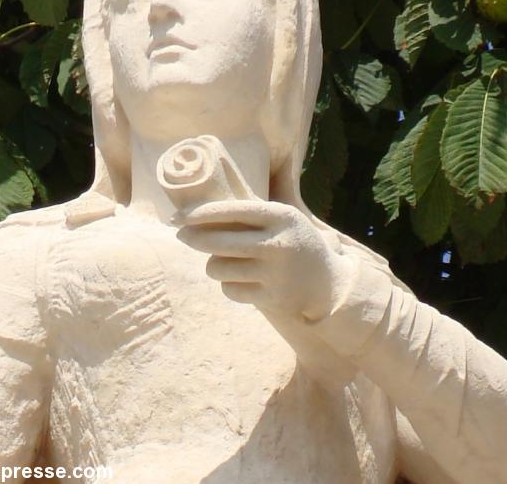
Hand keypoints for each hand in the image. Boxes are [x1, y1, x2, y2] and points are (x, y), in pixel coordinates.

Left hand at [176, 199, 353, 320]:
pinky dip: (228, 285)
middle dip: (192, 238)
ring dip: (213, 265)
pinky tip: (240, 279)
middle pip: (216, 241)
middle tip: (182, 235)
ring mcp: (275, 273)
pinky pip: (229, 290)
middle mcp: (277, 243)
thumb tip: (195, 209)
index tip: (177, 217)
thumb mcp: (281, 216)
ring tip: (223, 261)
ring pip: (217, 268)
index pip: (229, 211)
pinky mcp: (272, 298)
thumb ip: (247, 210)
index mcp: (279, 216)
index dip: (197, 213)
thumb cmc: (292, 241)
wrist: (330, 284)